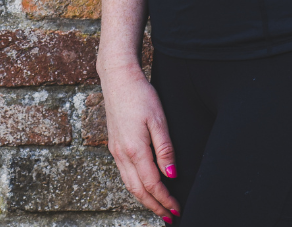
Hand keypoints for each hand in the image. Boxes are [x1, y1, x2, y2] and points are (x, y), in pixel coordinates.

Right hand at [99, 64, 180, 221]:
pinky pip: (124, 175)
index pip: (153, 185)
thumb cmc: (141, 95)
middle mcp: (122, 155)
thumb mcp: (158, 119)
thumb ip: (165, 148)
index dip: (165, 199)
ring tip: (158, 207)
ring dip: (144, 199)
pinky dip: (135, 187)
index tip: (176, 209)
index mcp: (134, 150)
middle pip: (139, 191)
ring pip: (130, 185)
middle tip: (169, 216)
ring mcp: (116, 151)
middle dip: (155, 206)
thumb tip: (171, 174)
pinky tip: (143, 187)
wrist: (118, 79)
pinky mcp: (114, 145)